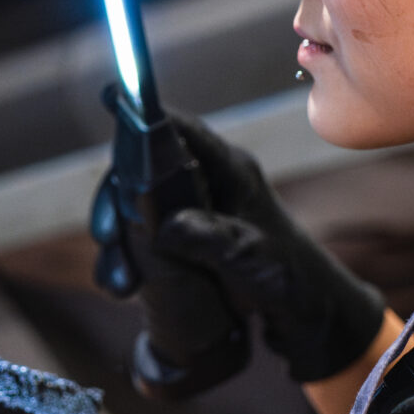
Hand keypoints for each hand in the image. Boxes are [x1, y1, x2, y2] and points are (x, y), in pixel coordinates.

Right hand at [96, 112, 386, 387]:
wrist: (307, 317)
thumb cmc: (292, 278)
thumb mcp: (254, 258)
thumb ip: (214, 238)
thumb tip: (165, 227)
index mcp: (229, 172)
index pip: (182, 130)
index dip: (144, 113)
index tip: (110, 96)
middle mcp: (205, 185)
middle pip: (142, 172)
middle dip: (115, 201)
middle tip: (106, 235)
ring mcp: (191, 214)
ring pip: (133, 211)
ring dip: (117, 241)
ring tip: (119, 281)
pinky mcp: (182, 244)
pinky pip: (140, 243)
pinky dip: (125, 261)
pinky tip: (120, 286)